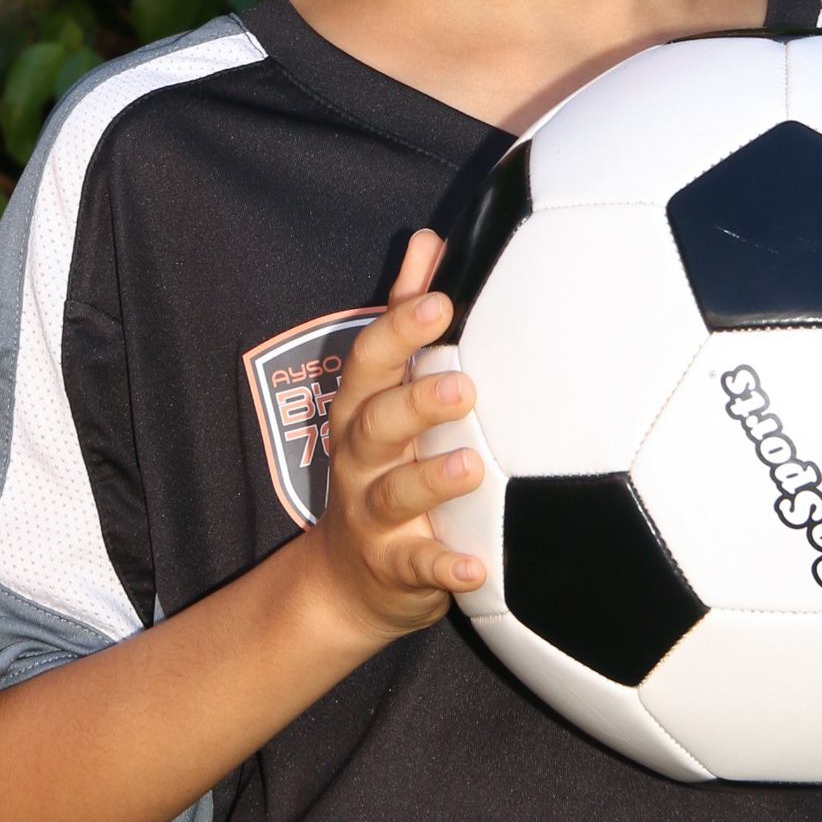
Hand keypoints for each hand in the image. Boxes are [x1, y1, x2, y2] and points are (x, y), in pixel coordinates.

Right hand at [310, 228, 488, 639]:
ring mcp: (372, 516)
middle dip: (415, 403)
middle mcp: (360, 460)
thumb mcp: (385, 394)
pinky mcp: (394, 568)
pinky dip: (443, 568)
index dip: (399, 331)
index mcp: (361, 411)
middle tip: (463, 386)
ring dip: (430, 480)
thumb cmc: (383, 465)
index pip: (370, 363)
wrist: (347, 580)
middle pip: (375, 424)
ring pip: (394, 494)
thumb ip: (404, 320)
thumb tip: (427, 242)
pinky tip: (475, 567)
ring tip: (471, 466)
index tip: (439, 302)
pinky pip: (418, 568)